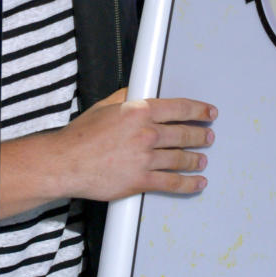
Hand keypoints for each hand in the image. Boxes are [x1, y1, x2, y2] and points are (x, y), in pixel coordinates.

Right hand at [48, 88, 215, 201]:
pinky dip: (188, 183)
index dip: (199, 110)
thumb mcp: (104, 107)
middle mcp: (146, 133)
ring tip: (202, 160)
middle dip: (201, 135)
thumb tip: (137, 92)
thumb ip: (125, 98)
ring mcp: (145, 158)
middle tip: (208, 137)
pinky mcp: (140, 180)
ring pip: (181, 158)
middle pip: (184, 133)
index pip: (179, 108)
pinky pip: (172, 182)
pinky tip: (197, 183)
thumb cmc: (80, 136)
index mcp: (139, 112)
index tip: (209, 112)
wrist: (66, 163)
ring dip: (196, 159)